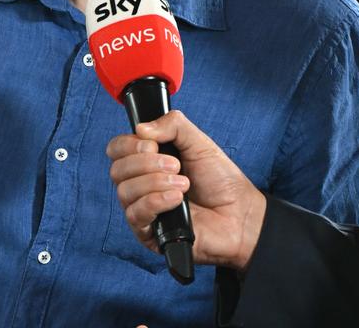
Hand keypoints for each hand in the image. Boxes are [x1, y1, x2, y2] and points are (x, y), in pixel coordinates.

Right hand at [107, 110, 266, 270]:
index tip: (153, 144)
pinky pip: (136, 214)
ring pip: (124, 191)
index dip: (129, 144)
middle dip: (146, 162)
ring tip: (184, 183)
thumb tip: (141, 128)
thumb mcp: (199, 142)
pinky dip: (156, 201)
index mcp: (148, 162)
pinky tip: (177, 199)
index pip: (117, 149)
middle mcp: (141, 185)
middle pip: (117, 170)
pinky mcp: (149, 233)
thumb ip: (173, 126)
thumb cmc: (221, 181)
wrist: (241, 214)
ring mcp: (144, 210)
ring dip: (155, 182)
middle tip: (176, 165)